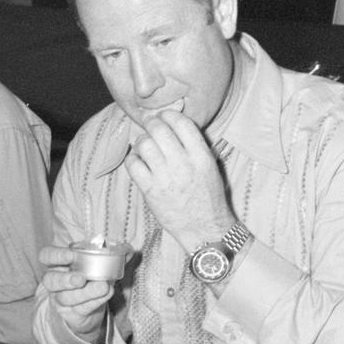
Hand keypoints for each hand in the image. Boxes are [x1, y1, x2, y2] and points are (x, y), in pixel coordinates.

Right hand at [38, 244, 112, 343]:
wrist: (88, 309)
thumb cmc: (91, 279)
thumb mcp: (100, 265)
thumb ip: (115, 255)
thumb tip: (129, 249)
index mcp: (59, 264)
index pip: (46, 256)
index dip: (55, 255)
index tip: (71, 255)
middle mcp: (55, 282)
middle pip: (50, 280)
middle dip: (65, 279)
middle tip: (81, 278)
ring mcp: (61, 300)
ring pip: (66, 297)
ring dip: (85, 292)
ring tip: (102, 286)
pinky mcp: (71, 315)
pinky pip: (80, 309)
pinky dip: (95, 301)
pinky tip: (106, 294)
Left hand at [125, 110, 233, 247]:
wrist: (205, 229)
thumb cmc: (209, 197)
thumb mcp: (210, 167)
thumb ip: (195, 146)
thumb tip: (175, 124)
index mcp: (201, 156)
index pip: (182, 123)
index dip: (169, 114)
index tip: (164, 116)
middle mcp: (183, 164)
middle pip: (159, 129)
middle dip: (151, 123)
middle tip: (150, 126)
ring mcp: (165, 177)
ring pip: (144, 144)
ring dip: (141, 141)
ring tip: (144, 146)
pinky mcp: (150, 191)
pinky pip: (133, 164)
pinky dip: (132, 159)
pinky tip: (138, 162)